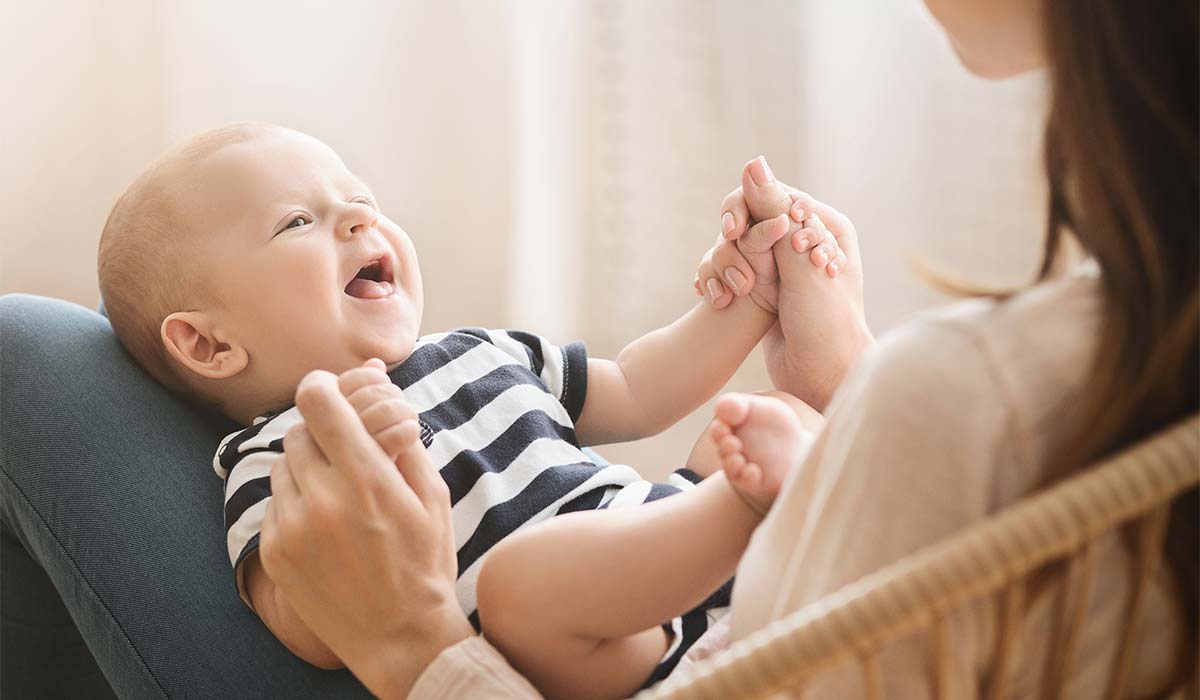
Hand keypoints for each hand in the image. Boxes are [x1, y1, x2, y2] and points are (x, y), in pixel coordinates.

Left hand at [259, 368, 470, 697]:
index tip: (331, 391)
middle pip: (297, 431)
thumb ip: (403, 436)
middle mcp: (323, 500)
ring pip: (282, 466)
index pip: (318, 402)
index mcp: (368, 479)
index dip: (323, 386)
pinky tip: (326, 526)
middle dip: (321, 432)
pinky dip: (296, 502)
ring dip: (306, 467)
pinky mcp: (274, 553)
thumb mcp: (433, 495)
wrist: (400, 638)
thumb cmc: (425, 562)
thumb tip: (380, 381)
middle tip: (345, 451)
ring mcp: (292, 529)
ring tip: (339, 494)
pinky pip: (275, 503)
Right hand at [696, 157, 871, 409]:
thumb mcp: (797, 263)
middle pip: (752, 215)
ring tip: (726, 293)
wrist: (823, 380)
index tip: (731, 233)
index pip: (774, 195)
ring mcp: (785, 266)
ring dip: (723, 264)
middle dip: (733, 239)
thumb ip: (774, 212)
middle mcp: (807, 240)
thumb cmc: (824, 324)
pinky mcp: (767, 289)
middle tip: (726, 261)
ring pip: (737, 244)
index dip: (746, 207)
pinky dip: (719, 280)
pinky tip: (715, 298)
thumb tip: (753, 163)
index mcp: (826, 226)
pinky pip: (733, 269)